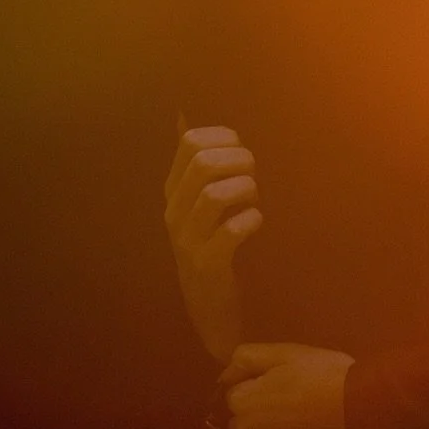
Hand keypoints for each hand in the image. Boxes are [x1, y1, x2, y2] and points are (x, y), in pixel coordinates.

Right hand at [164, 124, 262, 363]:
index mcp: (173, 192)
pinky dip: (250, 220)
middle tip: (254, 175)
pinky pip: (230, 231)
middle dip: (239, 160)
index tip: (241, 151)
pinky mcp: (207, 266)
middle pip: (203, 164)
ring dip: (246, 189)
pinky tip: (255, 223)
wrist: (212, 313)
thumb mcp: (199, 206)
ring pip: (215, 195)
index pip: (190, 143)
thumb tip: (182, 116)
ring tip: (254, 199)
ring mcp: (187, 241)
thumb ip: (196, 166)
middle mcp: (174, 213)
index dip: (224, 138)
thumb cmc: (213, 249)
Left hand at [220, 343, 353, 428]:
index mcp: (243, 398)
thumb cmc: (324, 374)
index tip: (277, 389)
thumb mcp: (286, 352)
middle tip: (284, 413)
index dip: (255, 390)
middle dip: (254, 420)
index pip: (235, 396)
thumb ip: (248, 358)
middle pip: (238, 426)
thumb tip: (223, 375)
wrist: (357, 409)